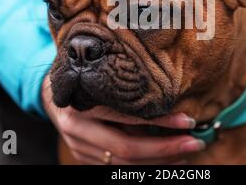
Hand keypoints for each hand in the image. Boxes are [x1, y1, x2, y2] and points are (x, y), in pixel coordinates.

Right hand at [41, 76, 205, 163]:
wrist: (52, 93)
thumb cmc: (83, 80)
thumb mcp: (102, 79)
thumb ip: (127, 95)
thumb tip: (167, 107)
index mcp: (83, 104)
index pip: (128, 118)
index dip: (160, 122)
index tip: (188, 120)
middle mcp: (78, 129)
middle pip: (126, 149)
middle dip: (164, 149)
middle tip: (193, 143)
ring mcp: (78, 147)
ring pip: (122, 163)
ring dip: (157, 162)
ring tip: (183, 155)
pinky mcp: (82, 157)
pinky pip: (115, 167)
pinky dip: (142, 165)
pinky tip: (162, 162)